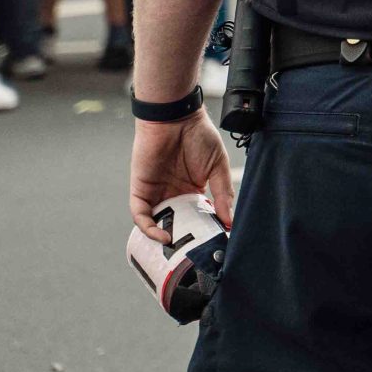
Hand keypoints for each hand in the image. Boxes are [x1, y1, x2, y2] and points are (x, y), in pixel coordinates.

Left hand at [131, 112, 234, 239]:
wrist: (174, 117)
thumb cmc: (198, 135)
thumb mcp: (218, 166)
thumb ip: (223, 192)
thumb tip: (229, 220)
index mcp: (193, 190)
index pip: (198, 216)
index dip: (205, 230)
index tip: (216, 243)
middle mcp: (174, 194)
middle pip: (177, 224)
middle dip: (185, 240)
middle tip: (196, 254)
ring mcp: (157, 193)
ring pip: (157, 224)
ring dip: (165, 238)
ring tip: (178, 251)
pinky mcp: (141, 190)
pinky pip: (141, 215)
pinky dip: (149, 228)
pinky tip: (163, 235)